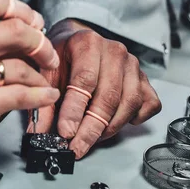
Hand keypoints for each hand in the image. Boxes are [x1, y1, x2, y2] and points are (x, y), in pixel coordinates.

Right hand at [0, 0, 60, 188]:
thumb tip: (24, 32)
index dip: (23, 10)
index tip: (36, 25)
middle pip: (14, 29)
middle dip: (41, 43)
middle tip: (49, 57)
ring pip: (20, 67)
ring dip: (41, 77)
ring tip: (43, 84)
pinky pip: (19, 96)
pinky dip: (40, 97)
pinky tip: (46, 97)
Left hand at [31, 19, 161, 158]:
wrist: (78, 42)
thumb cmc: (62, 57)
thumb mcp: (46, 72)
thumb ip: (43, 101)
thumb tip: (39, 132)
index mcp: (87, 43)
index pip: (84, 80)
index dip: (75, 110)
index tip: (66, 132)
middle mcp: (114, 51)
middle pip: (109, 96)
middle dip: (92, 127)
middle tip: (77, 146)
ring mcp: (133, 64)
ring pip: (130, 102)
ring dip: (111, 127)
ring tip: (91, 138)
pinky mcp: (145, 78)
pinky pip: (149, 103)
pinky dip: (137, 117)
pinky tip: (118, 122)